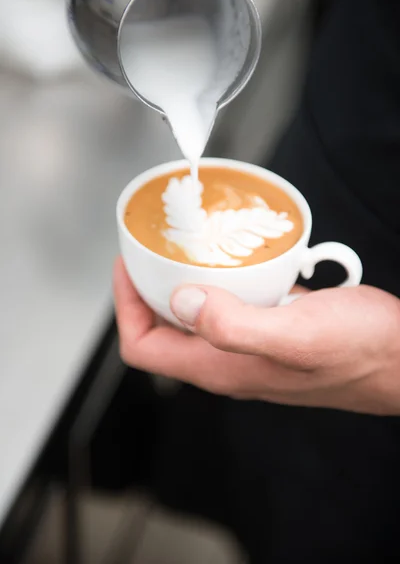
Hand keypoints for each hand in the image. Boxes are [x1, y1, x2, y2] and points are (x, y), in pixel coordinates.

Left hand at [114, 257, 399, 414]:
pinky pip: (227, 309)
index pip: (144, 347)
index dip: (126, 306)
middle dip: (146, 292)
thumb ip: (234, 326)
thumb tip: (181, 303)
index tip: (127, 266)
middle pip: (163, 332)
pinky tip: (232, 262)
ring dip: (180, 286)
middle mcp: (227, 363)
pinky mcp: (269, 333)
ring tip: (182, 250)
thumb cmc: (359, 350)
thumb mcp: (295, 335)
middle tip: (149, 252)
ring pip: (194, 319)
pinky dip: (218, 285)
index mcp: (220, 367)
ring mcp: (248, 350)